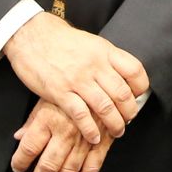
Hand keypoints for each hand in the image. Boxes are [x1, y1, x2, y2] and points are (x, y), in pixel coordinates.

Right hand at [1, 13, 149, 145]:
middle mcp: (95, 65)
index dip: (140, 88)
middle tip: (128, 119)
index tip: (137, 97)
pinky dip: (91, 130)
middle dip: (130, 112)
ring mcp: (77, 79)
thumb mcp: (91, 42)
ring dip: (115, 124)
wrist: (30, 34)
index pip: (135, 71)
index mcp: (105, 51)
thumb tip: (123, 75)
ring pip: (106, 108)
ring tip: (117, 131)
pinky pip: (81, 115)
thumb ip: (106, 58)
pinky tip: (95, 137)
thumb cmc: (61, 39)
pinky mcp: (59, 92)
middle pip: (123, 94)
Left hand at [10, 99, 112, 171]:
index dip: (19, 163)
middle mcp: (65, 131)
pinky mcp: (102, 142)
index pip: (28, 149)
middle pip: (48, 165)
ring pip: (68, 170)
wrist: (104, 82)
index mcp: (48, 119)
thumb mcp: (47, 98)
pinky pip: (92, 167)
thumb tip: (19, 137)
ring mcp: (84, 138)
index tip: (17, 167)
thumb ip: (32, 120)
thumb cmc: (72, 89)